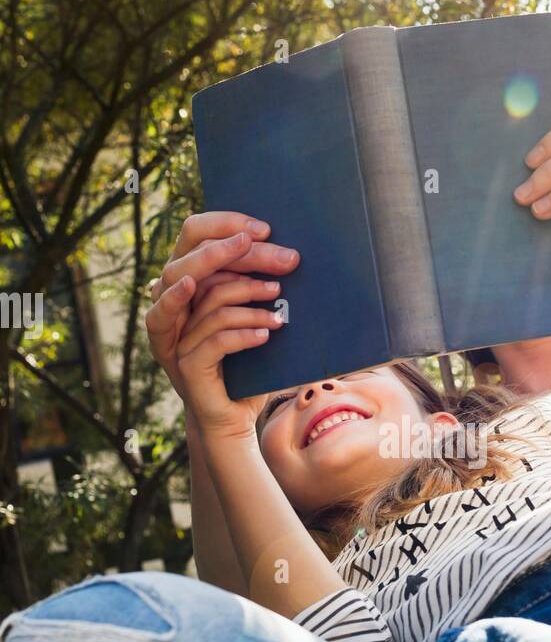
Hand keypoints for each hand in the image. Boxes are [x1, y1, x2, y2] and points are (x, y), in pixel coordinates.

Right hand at [145, 211, 299, 406]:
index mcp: (184, 283)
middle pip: (198, 264)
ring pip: (211, 303)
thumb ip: (252, 284)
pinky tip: (268, 334)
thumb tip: (287, 252)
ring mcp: (175, 336)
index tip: (264, 229)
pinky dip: (245, 334)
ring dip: (252, 299)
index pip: (192, 234)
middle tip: (286, 260)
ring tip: (282, 309)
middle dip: (245, 257)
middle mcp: (172, 305)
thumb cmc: (245, 363)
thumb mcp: (250, 316)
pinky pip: (216, 341)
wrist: (232, 416)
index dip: (224, 225)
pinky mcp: (187, 365)